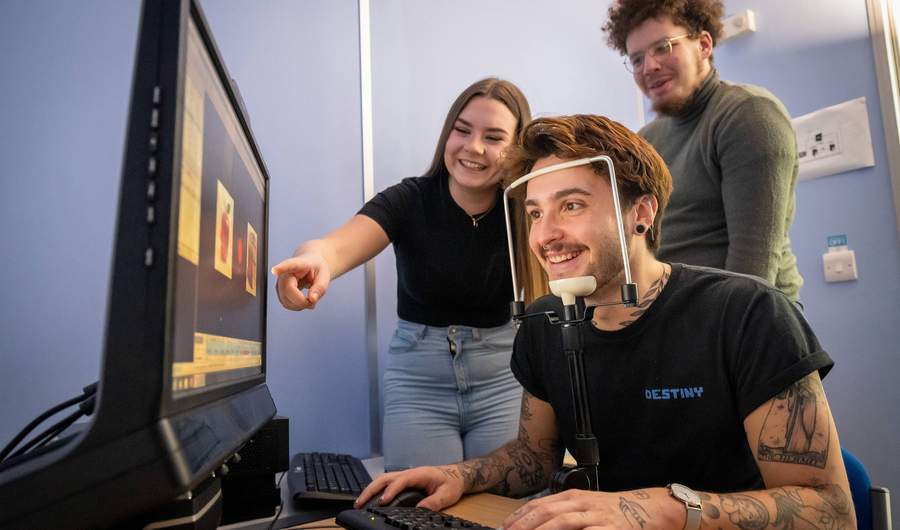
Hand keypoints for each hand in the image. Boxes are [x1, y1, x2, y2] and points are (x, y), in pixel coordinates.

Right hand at [271, 252, 330, 309]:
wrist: (309, 266)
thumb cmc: (316, 269)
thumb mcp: (325, 275)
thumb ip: (320, 287)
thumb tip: (312, 300)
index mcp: (298, 264)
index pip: (289, 265)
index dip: (281, 268)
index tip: (274, 270)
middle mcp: (285, 272)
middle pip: (289, 291)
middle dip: (303, 301)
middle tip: (315, 300)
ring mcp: (280, 283)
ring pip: (287, 301)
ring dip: (301, 305)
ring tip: (311, 298)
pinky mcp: (280, 292)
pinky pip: (287, 304)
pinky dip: (298, 306)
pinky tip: (304, 300)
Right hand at [354, 466, 465, 511]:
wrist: (454, 475)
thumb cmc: (450, 482)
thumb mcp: (447, 494)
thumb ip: (435, 501)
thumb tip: (420, 509)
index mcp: (419, 474)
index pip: (401, 480)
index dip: (390, 490)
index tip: (383, 501)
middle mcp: (409, 473)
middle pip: (385, 478)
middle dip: (371, 489)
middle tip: (360, 503)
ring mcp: (404, 476)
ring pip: (382, 480)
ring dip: (370, 489)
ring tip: (359, 503)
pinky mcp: (403, 481)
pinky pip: (386, 484)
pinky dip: (375, 490)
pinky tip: (369, 499)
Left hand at [502, 489, 655, 529]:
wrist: (648, 509)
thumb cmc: (612, 511)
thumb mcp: (585, 507)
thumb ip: (562, 514)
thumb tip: (535, 525)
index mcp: (572, 497)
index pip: (538, 505)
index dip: (519, 517)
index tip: (504, 528)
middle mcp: (581, 503)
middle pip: (546, 512)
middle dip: (523, 525)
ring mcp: (595, 516)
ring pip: (563, 521)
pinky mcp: (610, 529)